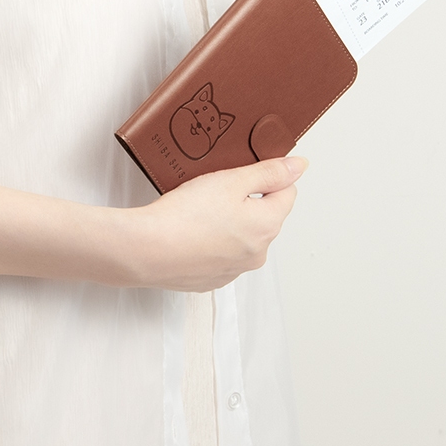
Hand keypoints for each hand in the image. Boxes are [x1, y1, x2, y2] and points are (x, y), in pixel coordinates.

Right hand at [127, 156, 307, 290]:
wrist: (146, 250)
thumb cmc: (185, 215)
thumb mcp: (231, 180)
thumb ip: (269, 172)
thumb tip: (299, 166)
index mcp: (267, 226)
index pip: (287, 192)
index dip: (266, 177)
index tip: (242, 172)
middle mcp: (257, 253)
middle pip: (264, 216)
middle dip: (246, 201)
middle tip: (215, 190)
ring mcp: (234, 270)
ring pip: (241, 237)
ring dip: (228, 223)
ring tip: (198, 211)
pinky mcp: (211, 279)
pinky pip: (219, 254)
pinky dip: (209, 242)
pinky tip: (190, 231)